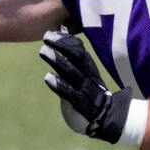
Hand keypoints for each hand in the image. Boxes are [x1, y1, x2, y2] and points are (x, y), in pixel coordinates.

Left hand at [39, 28, 132, 142]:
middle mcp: (88, 76)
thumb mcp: (82, 72)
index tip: (52, 32)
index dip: (66, 39)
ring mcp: (85, 90)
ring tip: (43, 51)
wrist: (106, 118)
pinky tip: (48, 77)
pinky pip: (70, 93)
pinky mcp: (80, 105)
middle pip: (77, 56)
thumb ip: (70, 55)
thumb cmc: (89, 92)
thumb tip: (60, 31)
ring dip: (58, 60)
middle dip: (62, 45)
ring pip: (72, 72)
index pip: (79, 49)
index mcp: (88, 67)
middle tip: (46, 37)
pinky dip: (59, 84)